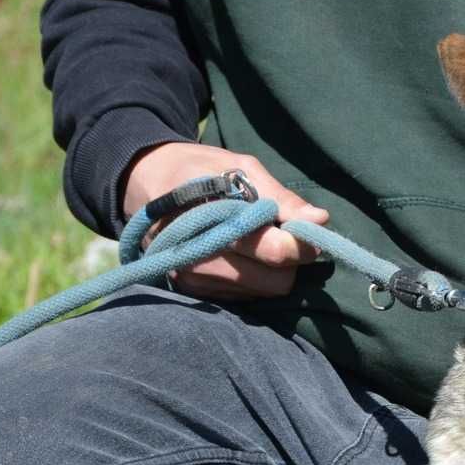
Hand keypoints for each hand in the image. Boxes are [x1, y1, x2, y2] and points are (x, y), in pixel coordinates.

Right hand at [121, 142, 329, 298]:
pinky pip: (244, 297)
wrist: (143, 183)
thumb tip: (320, 220)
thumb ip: (281, 198)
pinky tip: (237, 254)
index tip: (311, 230)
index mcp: (214, 224)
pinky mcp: (192, 293)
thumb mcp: (240, 168)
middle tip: (277, 231)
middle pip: (276, 282)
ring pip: (263, 292)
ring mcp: (194, 282)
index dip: (302, 244)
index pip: (275, 252)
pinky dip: (251, 277)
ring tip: (251, 239)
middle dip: (287, 259)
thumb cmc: (197, 170)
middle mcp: (201, 261)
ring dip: (268, 269)